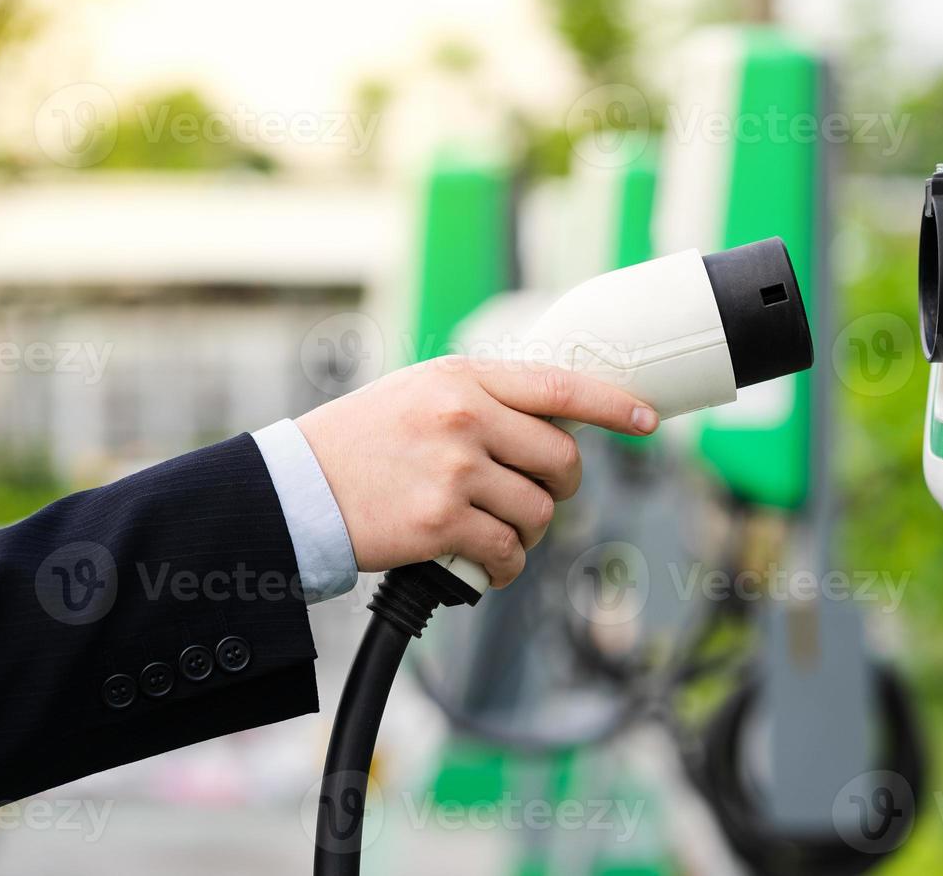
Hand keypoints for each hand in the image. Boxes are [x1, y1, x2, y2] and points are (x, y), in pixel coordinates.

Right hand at [296, 356, 658, 585]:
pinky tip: (486, 563)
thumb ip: (486, 398)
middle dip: (562, 488)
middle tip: (541, 497)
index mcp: (464, 377)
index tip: (647, 420)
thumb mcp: (422, 391)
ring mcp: (455, 470)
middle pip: (562, 460)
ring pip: (538, 511)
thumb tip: (557, 420)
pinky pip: (507, 551)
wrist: (295, 488)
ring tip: (495, 531)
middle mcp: (465, 418)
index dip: (614, 405)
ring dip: (528, 531)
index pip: (560, 386)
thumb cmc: (362, 440)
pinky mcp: (441, 522)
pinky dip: (505, 566)